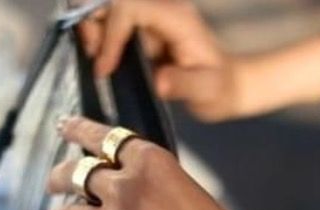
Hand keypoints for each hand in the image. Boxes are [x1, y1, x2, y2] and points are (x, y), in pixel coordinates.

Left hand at [44, 116, 305, 209]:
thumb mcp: (194, 199)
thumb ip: (157, 191)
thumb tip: (126, 202)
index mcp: (154, 165)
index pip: (103, 138)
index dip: (78, 129)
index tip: (63, 126)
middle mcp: (127, 189)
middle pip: (74, 173)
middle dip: (59, 178)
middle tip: (55, 184)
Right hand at [79, 0, 244, 120]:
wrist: (225, 86)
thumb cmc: (218, 89)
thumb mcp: (206, 91)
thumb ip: (185, 85)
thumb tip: (160, 81)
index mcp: (176, 17)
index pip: (130, 7)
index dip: (113, 32)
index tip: (106, 66)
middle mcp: (161, 8)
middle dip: (94, 22)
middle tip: (94, 57)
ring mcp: (151, 15)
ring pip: (107, 5)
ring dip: (94, 28)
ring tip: (98, 60)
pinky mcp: (144, 26)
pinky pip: (112, 20)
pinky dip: (101, 36)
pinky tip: (103, 59)